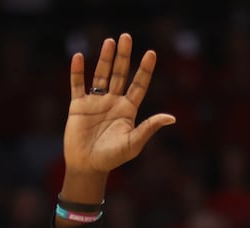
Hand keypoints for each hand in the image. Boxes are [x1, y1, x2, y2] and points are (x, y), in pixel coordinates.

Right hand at [63, 34, 175, 176]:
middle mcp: (113, 102)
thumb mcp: (133, 143)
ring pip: (101, 75)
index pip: (139, 85)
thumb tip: (171, 117)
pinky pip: (78, 84)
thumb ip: (149, 128)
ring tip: (110, 41)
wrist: (87, 166)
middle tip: (126, 37)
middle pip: (120, 74)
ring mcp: (95, 102)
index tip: (151, 53)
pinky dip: (78, 71)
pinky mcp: (78, 105)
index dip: (145, 70)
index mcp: (128, 110)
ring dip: (105, 59)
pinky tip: (80, 57)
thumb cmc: (112, 158)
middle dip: (124, 56)